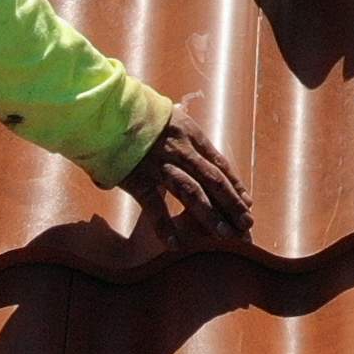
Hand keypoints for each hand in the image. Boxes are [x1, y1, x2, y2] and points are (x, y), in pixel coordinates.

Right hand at [104, 108, 252, 236]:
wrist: (106, 109)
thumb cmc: (135, 112)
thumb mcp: (167, 115)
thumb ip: (180, 132)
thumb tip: (192, 147)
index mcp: (190, 134)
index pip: (219, 163)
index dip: (235, 185)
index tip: (247, 203)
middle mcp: (181, 150)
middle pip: (214, 180)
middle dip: (232, 204)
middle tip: (247, 225)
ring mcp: (161, 166)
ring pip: (194, 193)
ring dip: (212, 216)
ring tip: (227, 236)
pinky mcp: (139, 179)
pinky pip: (154, 206)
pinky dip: (165, 227)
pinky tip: (176, 245)